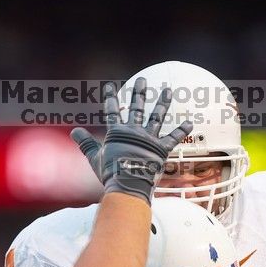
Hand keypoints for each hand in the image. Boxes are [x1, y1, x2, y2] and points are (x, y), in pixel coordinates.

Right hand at [71, 77, 192, 204]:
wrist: (128, 185)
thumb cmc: (111, 174)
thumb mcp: (95, 158)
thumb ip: (86, 144)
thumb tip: (75, 132)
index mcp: (117, 133)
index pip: (112, 112)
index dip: (110, 99)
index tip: (109, 87)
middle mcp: (134, 131)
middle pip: (136, 108)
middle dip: (139, 93)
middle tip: (142, 81)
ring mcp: (148, 139)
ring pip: (156, 117)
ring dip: (162, 103)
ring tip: (168, 91)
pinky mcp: (160, 149)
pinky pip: (173, 138)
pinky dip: (181, 130)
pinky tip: (190, 122)